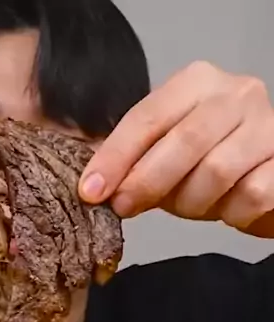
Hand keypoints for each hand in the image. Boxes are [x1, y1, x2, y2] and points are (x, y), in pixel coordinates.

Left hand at [79, 61, 273, 237]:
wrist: (267, 172)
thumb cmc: (210, 161)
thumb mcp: (167, 153)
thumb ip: (135, 161)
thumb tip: (92, 186)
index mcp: (197, 83)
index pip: (147, 117)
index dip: (115, 157)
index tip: (90, 191)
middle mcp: (236, 94)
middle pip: (183, 142)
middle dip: (146, 181)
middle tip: (124, 207)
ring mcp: (267, 126)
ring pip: (217, 172)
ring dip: (192, 202)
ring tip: (188, 207)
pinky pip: (250, 195)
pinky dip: (230, 212)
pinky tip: (227, 209)